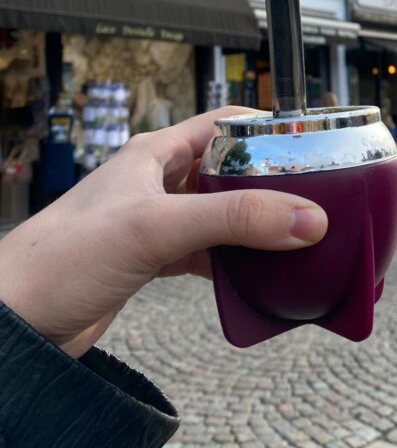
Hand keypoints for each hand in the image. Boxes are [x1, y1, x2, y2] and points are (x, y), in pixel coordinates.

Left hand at [0, 107, 326, 358]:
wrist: (17, 323)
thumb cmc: (63, 258)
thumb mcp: (157, 228)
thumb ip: (233, 220)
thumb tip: (306, 218)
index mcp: (155, 154)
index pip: (224, 124)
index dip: (267, 129)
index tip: (311, 144)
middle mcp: (157, 183)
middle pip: (229, 172)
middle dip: (271, 184)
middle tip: (316, 199)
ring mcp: (156, 223)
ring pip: (222, 216)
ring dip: (255, 227)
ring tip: (297, 239)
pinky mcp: (153, 261)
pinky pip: (208, 254)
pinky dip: (235, 263)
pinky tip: (257, 276)